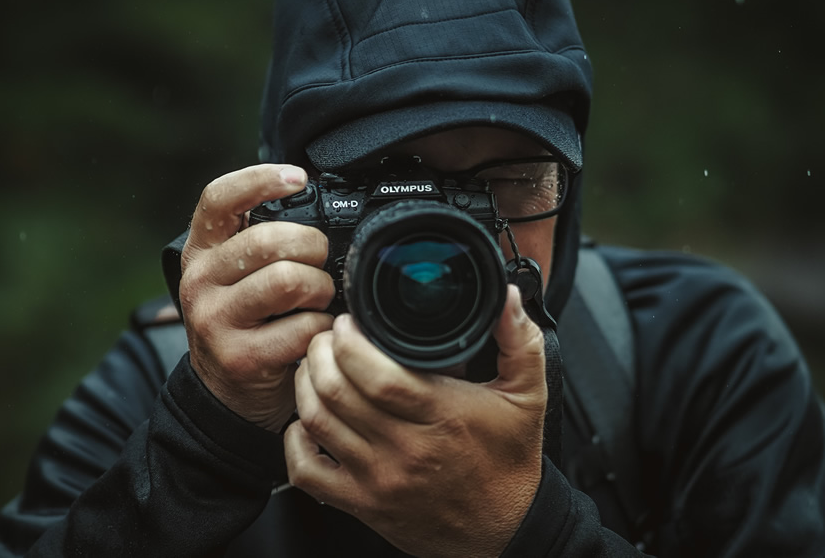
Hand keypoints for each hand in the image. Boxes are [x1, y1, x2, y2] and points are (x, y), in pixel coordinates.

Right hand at [179, 164, 334, 431]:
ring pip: (289, 281)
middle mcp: (200, 282)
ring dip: (321, 288)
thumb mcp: (236, 274)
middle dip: (313, 247)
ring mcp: (216, 321)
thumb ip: (261, 239)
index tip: (298, 178)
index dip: (260, 179)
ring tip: (320, 299)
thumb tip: (318, 199)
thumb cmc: (246, 321)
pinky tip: (317, 331)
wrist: (227, 392)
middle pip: (269, 240)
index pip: (219, 199)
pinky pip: (303, 328)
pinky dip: (323, 328)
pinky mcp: (241, 358)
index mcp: (201, 250)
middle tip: (321, 263)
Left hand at [285, 285, 546, 556]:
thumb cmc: (510, 460)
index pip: (378, 375)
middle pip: (338, 391)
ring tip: (317, 366)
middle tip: (328, 338)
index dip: (351, 342)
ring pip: (317, 421)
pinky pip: (306, 470)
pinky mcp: (362, 503)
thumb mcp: (528, 394)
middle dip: (322, 352)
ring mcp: (379, 478)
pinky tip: (309, 419)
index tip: (349, 324)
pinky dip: (296, 439)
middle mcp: (407, 449)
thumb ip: (518, 339)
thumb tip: (506, 296)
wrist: (505, 528)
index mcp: (443, 415)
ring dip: (306, 384)